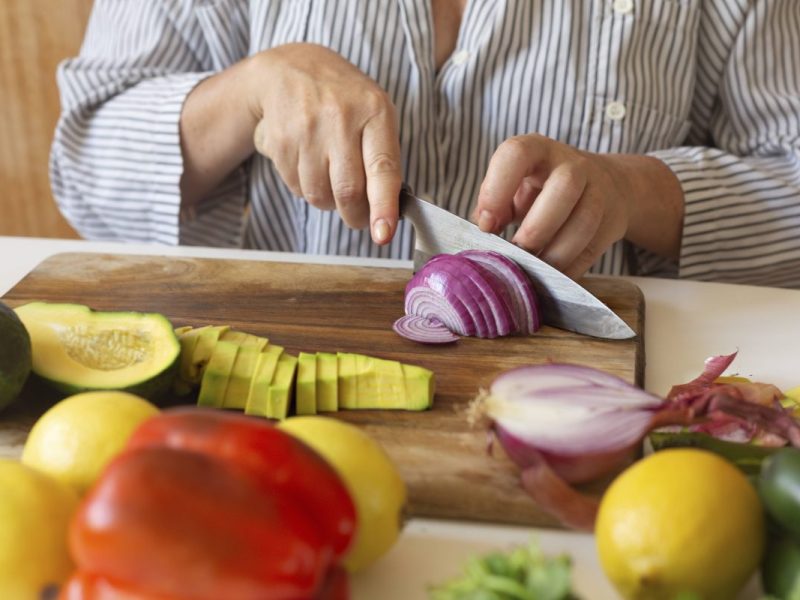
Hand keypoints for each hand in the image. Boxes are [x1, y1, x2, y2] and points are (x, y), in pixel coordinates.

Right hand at [247, 43, 401, 244]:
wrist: (290, 69)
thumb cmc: (344, 101)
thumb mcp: (374, 114)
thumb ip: (384, 161)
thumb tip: (387, 215)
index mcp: (374, 111)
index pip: (382, 169)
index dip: (383, 207)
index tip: (383, 233)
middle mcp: (340, 118)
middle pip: (347, 192)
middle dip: (356, 216)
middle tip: (359, 218)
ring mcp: (307, 129)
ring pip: (320, 196)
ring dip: (329, 202)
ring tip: (331, 177)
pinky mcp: (281, 140)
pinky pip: (297, 188)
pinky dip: (307, 188)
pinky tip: (310, 165)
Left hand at [472, 134, 683, 278]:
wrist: (604, 186)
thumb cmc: (542, 189)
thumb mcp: (513, 186)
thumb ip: (493, 205)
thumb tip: (484, 228)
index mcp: (537, 150)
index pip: (516, 154)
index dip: (497, 191)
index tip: (486, 224)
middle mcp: (572, 165)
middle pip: (564, 187)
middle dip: (536, 227)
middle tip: (517, 250)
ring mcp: (597, 191)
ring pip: (584, 222)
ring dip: (555, 254)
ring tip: (533, 268)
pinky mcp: (611, 220)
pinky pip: (591, 249)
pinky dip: (568, 268)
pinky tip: (550, 275)